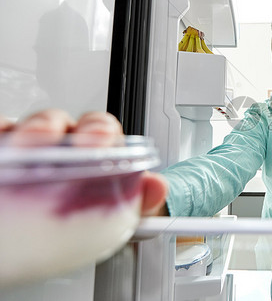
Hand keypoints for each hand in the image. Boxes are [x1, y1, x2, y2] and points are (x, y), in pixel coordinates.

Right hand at [1, 109, 167, 215]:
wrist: (44, 248)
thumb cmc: (85, 222)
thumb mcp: (116, 215)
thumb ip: (140, 199)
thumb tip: (157, 185)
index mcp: (94, 155)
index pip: (101, 131)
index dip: (100, 131)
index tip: (96, 143)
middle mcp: (63, 149)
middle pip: (63, 123)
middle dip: (59, 124)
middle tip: (52, 139)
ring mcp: (33, 153)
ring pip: (31, 128)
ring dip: (31, 131)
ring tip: (27, 145)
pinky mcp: (6, 158)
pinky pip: (2, 136)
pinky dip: (2, 135)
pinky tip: (3, 144)